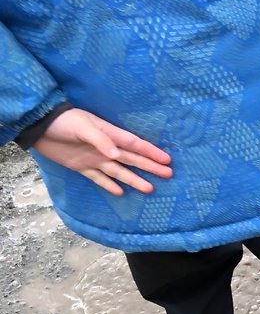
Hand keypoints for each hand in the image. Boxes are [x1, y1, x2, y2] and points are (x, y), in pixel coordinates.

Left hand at [32, 108, 171, 195]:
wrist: (38, 126)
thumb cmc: (63, 121)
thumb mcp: (82, 126)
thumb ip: (100, 140)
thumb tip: (116, 154)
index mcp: (109, 135)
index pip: (135, 145)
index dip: (151, 152)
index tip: (166, 160)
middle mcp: (106, 148)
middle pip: (132, 159)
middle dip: (150, 167)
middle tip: (168, 174)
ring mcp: (95, 159)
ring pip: (119, 171)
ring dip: (134, 179)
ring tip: (149, 189)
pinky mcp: (82, 167)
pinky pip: (99, 178)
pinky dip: (109, 185)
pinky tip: (120, 192)